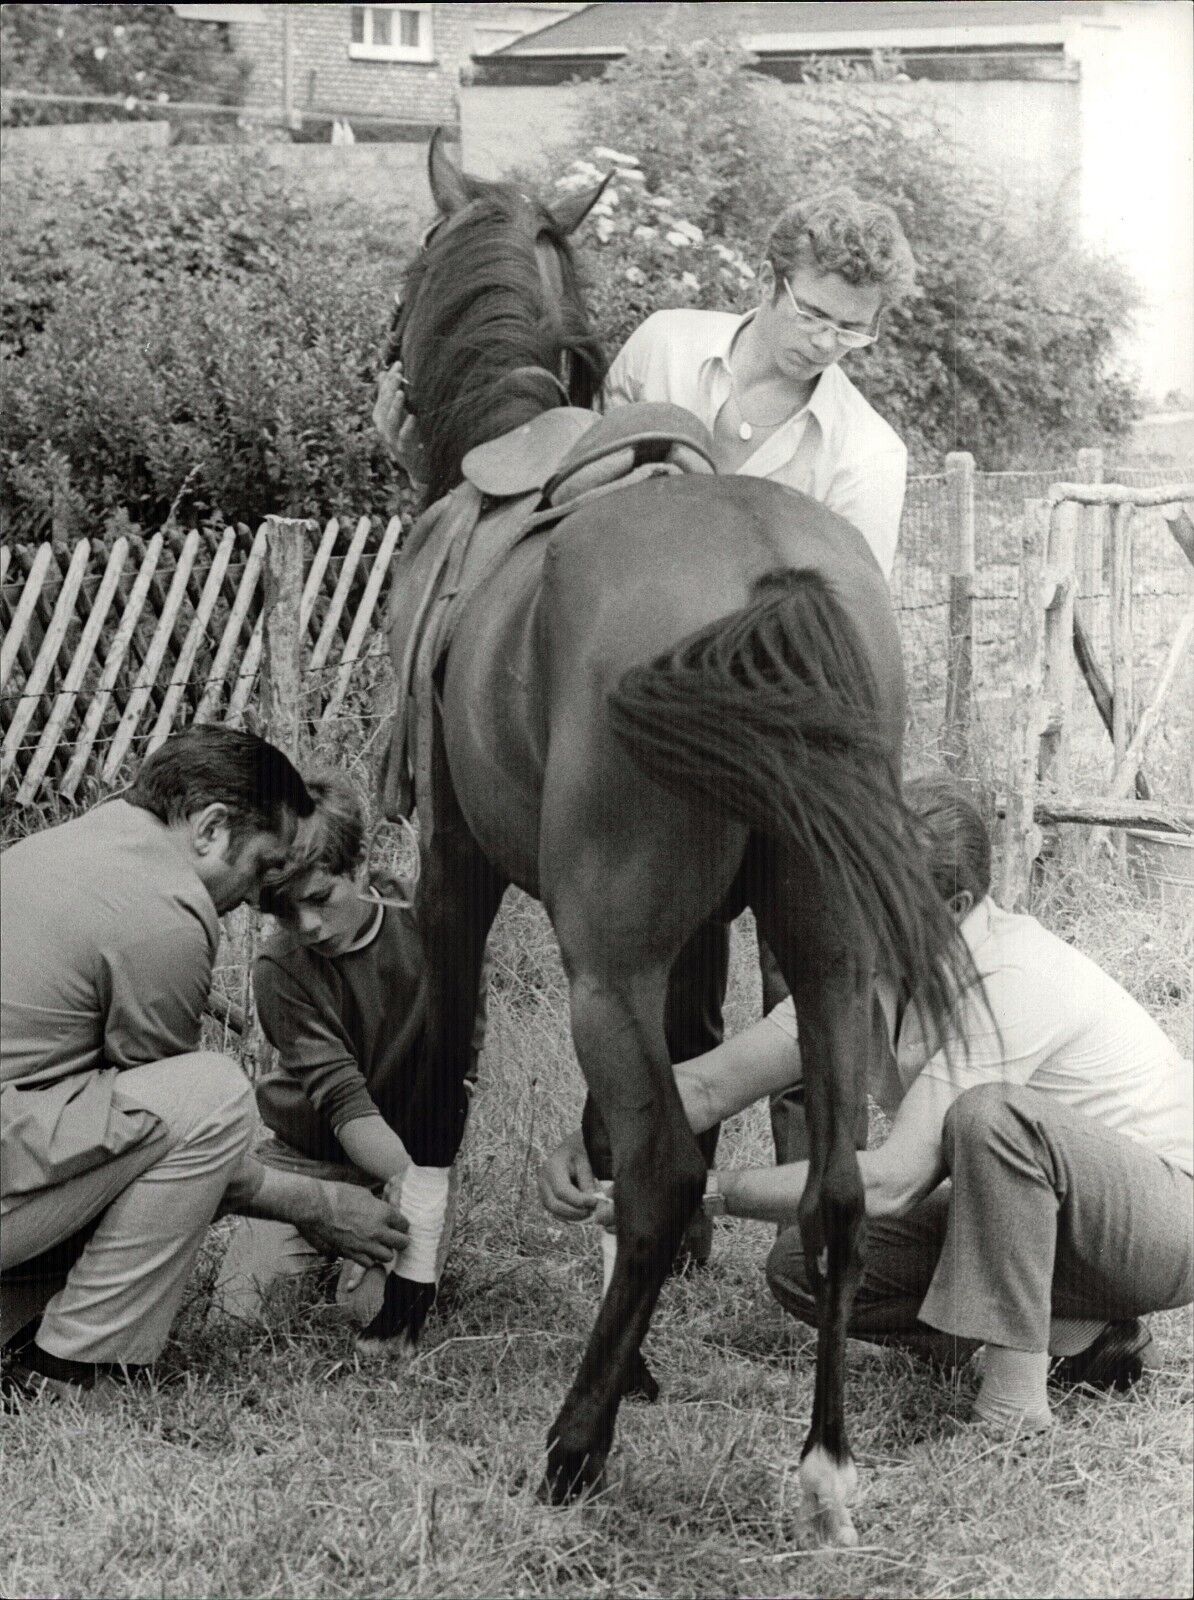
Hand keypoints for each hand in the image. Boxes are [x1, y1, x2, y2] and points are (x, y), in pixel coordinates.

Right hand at [298, 1179, 408, 1267]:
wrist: (314, 1206)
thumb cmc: (337, 1195)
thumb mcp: (364, 1194)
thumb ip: (377, 1207)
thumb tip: (382, 1213)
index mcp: (383, 1213)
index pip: (404, 1225)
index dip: (401, 1225)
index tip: (397, 1225)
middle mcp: (377, 1231)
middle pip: (402, 1244)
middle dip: (399, 1241)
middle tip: (393, 1238)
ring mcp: (364, 1245)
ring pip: (387, 1257)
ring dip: (383, 1251)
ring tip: (377, 1244)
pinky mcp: (350, 1253)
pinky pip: (368, 1263)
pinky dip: (368, 1259)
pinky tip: (363, 1250)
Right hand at [373, 361, 426, 485]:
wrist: (418, 466)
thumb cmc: (409, 437)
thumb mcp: (399, 415)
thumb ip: (390, 396)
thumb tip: (384, 373)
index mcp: (380, 416)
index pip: (382, 393)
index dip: (389, 378)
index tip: (399, 365)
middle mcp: (382, 426)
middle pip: (384, 404)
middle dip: (390, 388)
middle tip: (399, 375)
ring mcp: (391, 439)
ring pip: (390, 420)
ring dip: (395, 406)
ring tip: (400, 393)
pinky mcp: (402, 450)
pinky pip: (403, 437)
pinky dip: (407, 427)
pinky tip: (413, 417)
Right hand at [537, 1129, 604, 1221]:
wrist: (568, 1150)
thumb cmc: (578, 1153)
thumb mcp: (585, 1162)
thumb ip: (587, 1182)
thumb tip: (592, 1203)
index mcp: (551, 1167)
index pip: (562, 1191)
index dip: (578, 1200)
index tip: (595, 1202)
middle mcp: (543, 1180)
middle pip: (554, 1204)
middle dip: (575, 1212)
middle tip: (592, 1212)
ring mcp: (542, 1190)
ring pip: (553, 1210)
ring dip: (572, 1216)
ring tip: (588, 1213)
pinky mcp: (545, 1197)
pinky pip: (554, 1212)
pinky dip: (568, 1216)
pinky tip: (581, 1213)